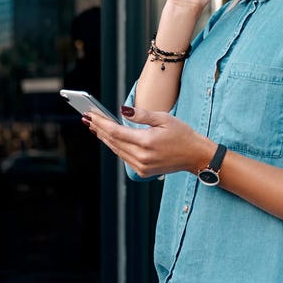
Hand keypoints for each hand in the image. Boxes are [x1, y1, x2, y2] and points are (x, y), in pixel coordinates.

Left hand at [83, 106, 210, 177]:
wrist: (195, 156)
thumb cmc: (182, 134)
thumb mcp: (164, 118)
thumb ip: (141, 115)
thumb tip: (121, 110)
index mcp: (146, 142)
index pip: (116, 132)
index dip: (101, 123)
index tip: (90, 115)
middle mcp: (142, 157)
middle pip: (113, 142)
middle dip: (99, 129)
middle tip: (87, 118)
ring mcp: (142, 167)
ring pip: (117, 150)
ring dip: (104, 138)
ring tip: (95, 126)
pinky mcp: (143, 172)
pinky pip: (124, 157)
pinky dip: (115, 147)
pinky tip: (109, 138)